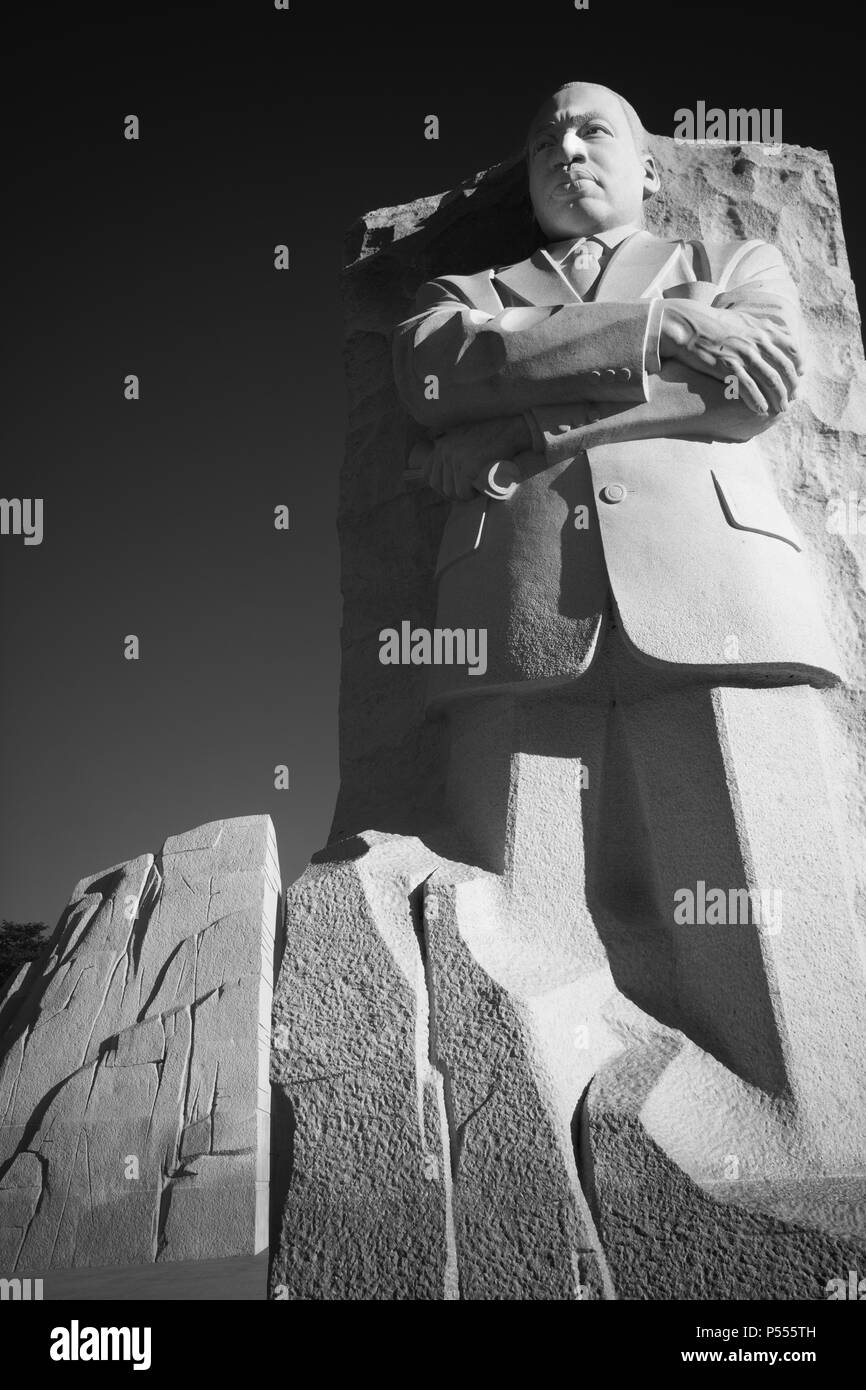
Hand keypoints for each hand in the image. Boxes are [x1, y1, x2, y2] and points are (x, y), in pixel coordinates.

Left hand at [413, 415, 532, 499]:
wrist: (511, 431)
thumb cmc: (492, 438)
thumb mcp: (465, 438)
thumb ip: (452, 449)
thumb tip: (445, 469)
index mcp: (441, 445)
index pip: (427, 473)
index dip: (439, 485)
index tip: (454, 488)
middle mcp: (445, 451)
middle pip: (438, 485)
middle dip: (452, 493)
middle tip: (469, 491)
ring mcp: (455, 458)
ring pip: (450, 491)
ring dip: (463, 495)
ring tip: (476, 489)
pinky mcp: (467, 466)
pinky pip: (462, 492)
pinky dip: (470, 496)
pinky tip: (479, 490)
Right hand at [658, 301, 803, 414]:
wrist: (686, 324)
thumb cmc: (712, 323)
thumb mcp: (742, 319)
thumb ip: (759, 328)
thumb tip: (771, 335)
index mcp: (762, 329)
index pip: (791, 348)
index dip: (798, 364)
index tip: (799, 377)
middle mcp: (757, 341)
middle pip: (784, 367)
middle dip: (791, 386)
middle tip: (792, 399)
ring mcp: (744, 354)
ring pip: (770, 379)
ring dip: (779, 397)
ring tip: (781, 409)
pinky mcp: (728, 366)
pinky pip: (748, 387)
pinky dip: (757, 400)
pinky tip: (761, 410)